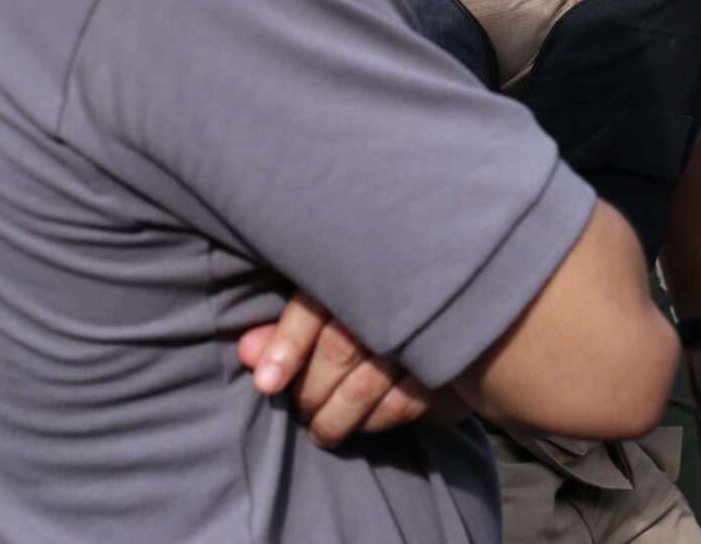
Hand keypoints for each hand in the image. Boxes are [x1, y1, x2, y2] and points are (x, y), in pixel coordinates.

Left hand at [237, 291, 468, 447]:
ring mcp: (422, 332)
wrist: (456, 312)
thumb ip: (286, 330)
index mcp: (358, 271)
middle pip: (337, 350)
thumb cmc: (374, 311)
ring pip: (363, 386)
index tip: (266, 384)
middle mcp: (392, 295)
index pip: (314, 305)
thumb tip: (244, 352)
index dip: (286, 345)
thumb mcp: (329, 312)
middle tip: (299, 409)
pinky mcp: (444, 366)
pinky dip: (371, 423)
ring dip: (333, 418)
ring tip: (319, 429)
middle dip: (309, 390)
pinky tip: (359, 425)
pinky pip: (398, 405)